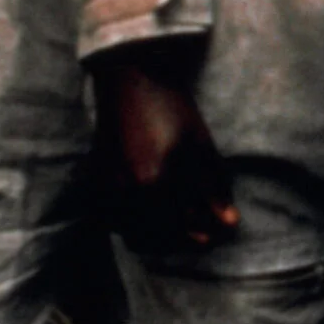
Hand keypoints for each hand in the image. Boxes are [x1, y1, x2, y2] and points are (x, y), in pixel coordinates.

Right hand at [93, 44, 238, 249]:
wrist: (130, 81)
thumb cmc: (171, 109)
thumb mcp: (201, 146)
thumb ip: (214, 188)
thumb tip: (229, 222)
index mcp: (152, 185)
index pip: (177, 232)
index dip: (199, 240)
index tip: (215, 239)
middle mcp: (123, 194)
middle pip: (153, 239)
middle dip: (178, 242)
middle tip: (201, 237)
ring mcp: (104, 191)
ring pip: (130, 233)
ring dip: (155, 238)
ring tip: (180, 228)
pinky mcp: (94, 184)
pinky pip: (113, 220)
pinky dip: (133, 226)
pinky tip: (153, 216)